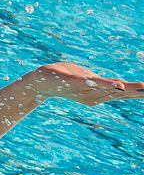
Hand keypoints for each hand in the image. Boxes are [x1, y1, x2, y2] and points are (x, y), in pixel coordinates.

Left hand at [29, 62, 143, 105]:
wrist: (40, 82)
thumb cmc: (65, 80)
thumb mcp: (88, 82)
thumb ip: (103, 85)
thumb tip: (121, 88)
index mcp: (98, 95)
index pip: (123, 94)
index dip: (137, 94)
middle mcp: (93, 95)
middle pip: (120, 94)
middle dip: (136, 93)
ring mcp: (84, 90)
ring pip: (108, 89)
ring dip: (124, 89)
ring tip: (139, 88)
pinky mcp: (74, 83)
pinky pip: (90, 84)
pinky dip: (103, 84)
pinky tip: (116, 85)